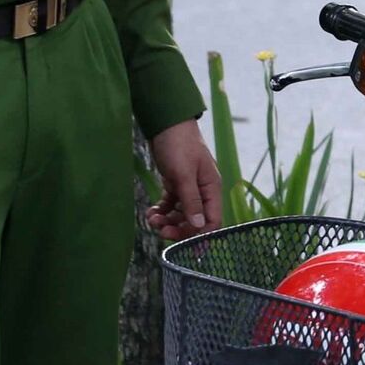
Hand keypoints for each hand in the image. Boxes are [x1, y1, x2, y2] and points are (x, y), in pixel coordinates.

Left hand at [147, 120, 221, 240]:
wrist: (165, 123)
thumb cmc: (179, 145)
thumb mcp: (184, 174)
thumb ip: (192, 201)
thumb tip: (199, 227)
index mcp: (211, 188)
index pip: (212, 220)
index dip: (199, 235)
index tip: (181, 241)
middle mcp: (202, 191)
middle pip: (195, 221)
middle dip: (178, 229)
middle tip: (160, 230)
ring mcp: (189, 188)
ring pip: (180, 215)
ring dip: (167, 221)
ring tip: (152, 219)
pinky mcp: (175, 184)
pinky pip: (170, 205)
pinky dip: (161, 211)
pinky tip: (151, 212)